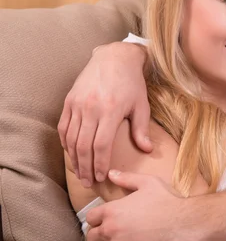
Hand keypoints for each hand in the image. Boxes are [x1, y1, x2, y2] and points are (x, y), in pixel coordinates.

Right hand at [58, 42, 151, 186]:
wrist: (114, 58)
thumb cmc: (132, 83)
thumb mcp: (141, 105)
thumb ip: (141, 129)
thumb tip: (146, 150)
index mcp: (110, 111)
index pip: (101, 145)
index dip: (99, 164)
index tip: (101, 176)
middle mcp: (91, 108)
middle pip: (83, 146)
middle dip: (85, 168)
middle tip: (88, 182)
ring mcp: (77, 104)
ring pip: (71, 139)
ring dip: (74, 159)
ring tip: (80, 173)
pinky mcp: (69, 101)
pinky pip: (63, 127)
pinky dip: (65, 143)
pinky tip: (71, 154)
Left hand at [86, 171, 188, 240]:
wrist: (183, 224)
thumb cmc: (167, 202)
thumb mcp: (149, 183)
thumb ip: (127, 178)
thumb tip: (111, 174)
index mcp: (112, 210)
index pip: (90, 218)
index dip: (96, 218)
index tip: (105, 218)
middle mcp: (111, 230)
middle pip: (92, 236)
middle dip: (99, 233)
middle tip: (110, 232)